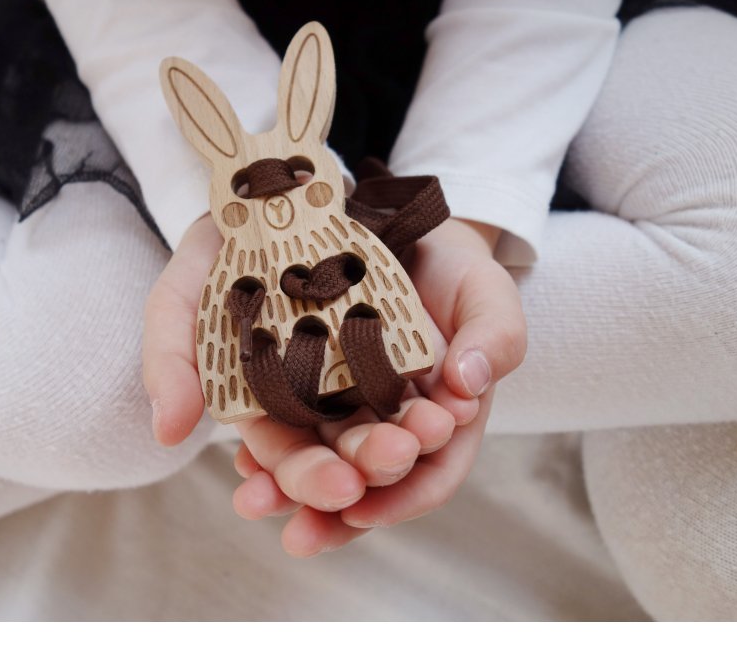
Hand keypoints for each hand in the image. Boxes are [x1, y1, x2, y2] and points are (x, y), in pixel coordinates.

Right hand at [143, 213, 446, 507]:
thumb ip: (168, 353)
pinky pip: (439, 374)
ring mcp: (375, 365)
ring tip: (433, 428)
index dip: (304, 482)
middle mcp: (326, 394)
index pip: (289, 461)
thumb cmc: (230, 239)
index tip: (333, 489)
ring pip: (402, 419)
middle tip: (389, 458)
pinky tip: (457, 398)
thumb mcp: (188, 283)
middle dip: (370, 464)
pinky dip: (449, 390)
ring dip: (422, 438)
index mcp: (270, 401)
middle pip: (352, 450)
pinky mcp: (416, 334)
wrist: (287, 177)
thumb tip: (169, 432)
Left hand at [230, 218, 526, 553]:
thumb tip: (469, 387)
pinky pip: (280, 419)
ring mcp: (342, 406)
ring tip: (254, 501)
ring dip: (285, 486)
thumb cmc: (457, 273)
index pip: (428, 477)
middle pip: (362, 476)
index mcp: (441, 423)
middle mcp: (388, 426)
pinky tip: (240, 458)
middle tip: (313, 496)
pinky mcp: (300, 381)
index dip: (400, 498)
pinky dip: (261, 445)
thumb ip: (496, 338)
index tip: (363, 507)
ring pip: (315, 458)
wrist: (409, 229)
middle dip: (335, 492)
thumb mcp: (488, 296)